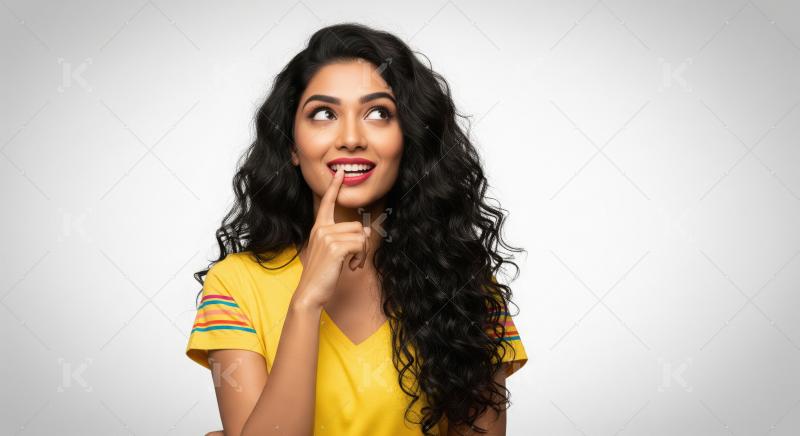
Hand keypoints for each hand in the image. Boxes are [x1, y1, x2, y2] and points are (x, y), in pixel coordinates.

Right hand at [293, 167, 370, 308]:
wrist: (310, 292)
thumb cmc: (322, 274)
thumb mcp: (335, 253)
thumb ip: (346, 239)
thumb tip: (365, 229)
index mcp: (319, 228)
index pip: (327, 203)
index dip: (334, 187)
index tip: (340, 172)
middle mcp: (321, 229)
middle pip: (356, 225)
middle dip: (361, 244)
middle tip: (353, 260)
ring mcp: (326, 237)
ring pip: (360, 236)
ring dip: (362, 253)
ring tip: (352, 264)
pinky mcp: (334, 247)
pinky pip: (360, 245)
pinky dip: (360, 258)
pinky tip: (351, 267)